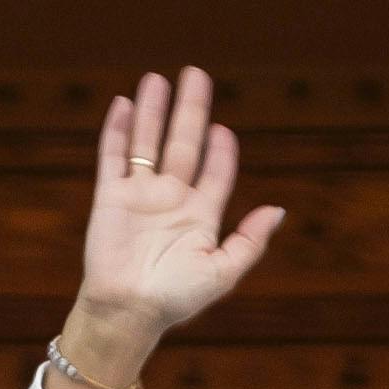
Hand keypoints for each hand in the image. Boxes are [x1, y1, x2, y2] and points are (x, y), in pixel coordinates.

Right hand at [51, 67, 283, 388]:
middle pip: (183, 144)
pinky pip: (113, 158)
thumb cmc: (175, 299)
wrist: (128, 312)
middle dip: (189, 110)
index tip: (223, 130)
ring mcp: (139, 197)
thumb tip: (278, 210)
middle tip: (196, 74)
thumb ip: (250, 241)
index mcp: (199, 217)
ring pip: (147, 143)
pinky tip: (122, 105)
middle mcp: (170, 201)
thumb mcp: (222, 272)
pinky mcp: (110, 199)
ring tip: (156, 79)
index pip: (214, 173)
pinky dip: (116, 131)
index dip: (221, 151)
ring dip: (152, 112)